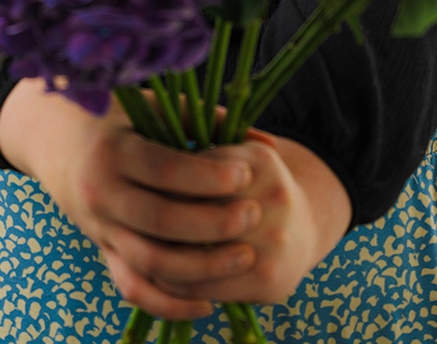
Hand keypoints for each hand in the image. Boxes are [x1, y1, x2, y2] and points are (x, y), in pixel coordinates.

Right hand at [0, 79, 264, 320]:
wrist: (55, 140)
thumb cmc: (115, 117)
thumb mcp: (151, 108)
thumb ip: (205, 121)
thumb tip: (264, 142)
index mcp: (113, 152)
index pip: (165, 170)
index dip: (209, 176)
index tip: (247, 174)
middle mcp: (101, 194)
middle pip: (161, 220)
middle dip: (214, 222)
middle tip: (254, 213)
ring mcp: (100, 229)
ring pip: (150, 262)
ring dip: (202, 267)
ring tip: (245, 255)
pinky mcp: (103, 251)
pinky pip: (134, 288)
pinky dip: (170, 303)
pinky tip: (208, 304)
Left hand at [152, 127, 351, 306]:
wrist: (303, 228)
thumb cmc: (253, 186)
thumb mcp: (236, 155)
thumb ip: (202, 149)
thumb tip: (152, 151)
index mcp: (258, 161)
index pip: (193, 173)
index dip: (161, 183)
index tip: (141, 188)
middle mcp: (273, 198)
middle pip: (194, 212)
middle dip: (160, 219)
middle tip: (132, 220)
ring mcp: (274, 242)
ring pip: (196, 255)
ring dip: (162, 256)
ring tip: (140, 248)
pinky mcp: (269, 281)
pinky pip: (207, 287)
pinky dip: (177, 286)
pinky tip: (162, 276)